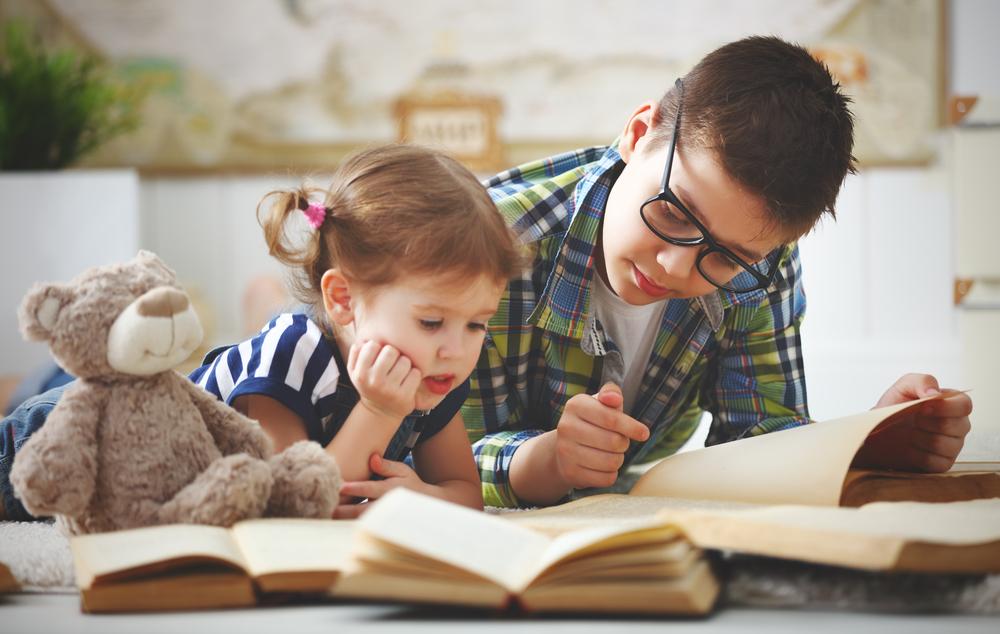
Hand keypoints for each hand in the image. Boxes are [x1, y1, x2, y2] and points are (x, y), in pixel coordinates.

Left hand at [332, 453, 427, 518]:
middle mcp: (384, 505)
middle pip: (361, 509)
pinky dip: (350, 526)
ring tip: (328, 518)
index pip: (369, 488)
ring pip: (361, 521)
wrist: (425, 504)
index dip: (355, 488)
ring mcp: (382, 518)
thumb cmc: (410, 484)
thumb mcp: (403, 470)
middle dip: (344, 510)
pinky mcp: (380, 526)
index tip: (340, 486)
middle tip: (328, 509)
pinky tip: (336, 525)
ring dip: (345, 521)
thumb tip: (372, 458)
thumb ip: (386, 465)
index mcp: (389, 489)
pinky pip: (363, 527)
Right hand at [347, 340, 421, 420]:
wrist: (380, 412)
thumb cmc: (370, 385)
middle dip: (394, 354)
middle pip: (391, 351)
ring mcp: (390, 390)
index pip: (372, 345)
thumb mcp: (355, 372)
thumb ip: (356, 354)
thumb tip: (363, 341)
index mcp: (360, 374)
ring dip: (405, 364)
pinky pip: (416, 373)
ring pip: (405, 361)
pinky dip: (414, 375)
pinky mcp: (405, 396)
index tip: (379, 356)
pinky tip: (407, 380)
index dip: (378, 348)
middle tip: (392, 363)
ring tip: (400, 372)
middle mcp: (374, 382)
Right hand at [552, 383, 649, 488]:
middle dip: (623, 443)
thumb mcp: (600, 404)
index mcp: (576, 405)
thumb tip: (614, 399)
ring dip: (618, 459)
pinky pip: (606, 478)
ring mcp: (565, 451)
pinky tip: (602, 466)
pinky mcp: (570, 472)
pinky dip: (610, 474)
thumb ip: (611, 394)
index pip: (611, 418)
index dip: (632, 427)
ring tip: (609, 453)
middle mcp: (566, 427)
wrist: (562, 448)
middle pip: (614, 442)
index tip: (644, 433)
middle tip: (618, 442)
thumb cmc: (591, 422)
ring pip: (612, 462)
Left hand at [854, 374, 971, 471]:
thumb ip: (921, 382)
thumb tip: (934, 394)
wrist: (877, 430)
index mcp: (954, 404)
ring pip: (946, 445)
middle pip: (958, 426)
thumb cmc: (894, 406)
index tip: (923, 407)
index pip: (965, 405)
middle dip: (928, 423)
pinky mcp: (942, 464)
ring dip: (920, 438)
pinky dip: (918, 455)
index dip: (945, 407)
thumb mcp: (903, 387)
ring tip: (909, 433)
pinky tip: (910, 448)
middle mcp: (959, 425)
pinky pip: (937, 462)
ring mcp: (953, 446)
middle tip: (913, 421)